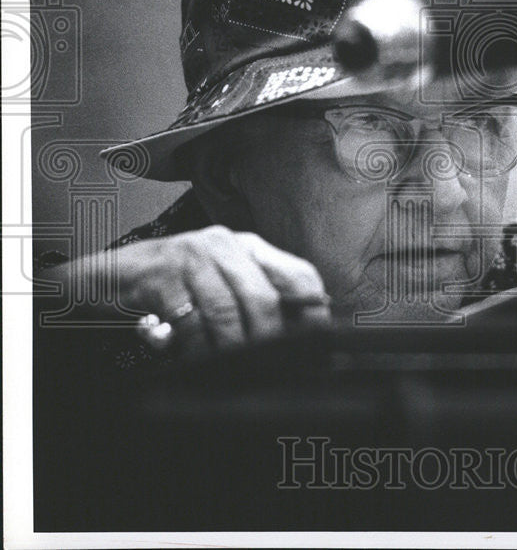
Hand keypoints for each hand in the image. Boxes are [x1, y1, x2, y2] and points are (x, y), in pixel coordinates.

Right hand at [53, 225, 332, 359]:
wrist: (105, 280)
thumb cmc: (171, 287)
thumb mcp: (219, 284)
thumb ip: (254, 300)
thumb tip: (300, 332)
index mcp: (248, 248)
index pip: (298, 273)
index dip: (312, 310)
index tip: (317, 341)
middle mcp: (224, 245)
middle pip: (263, 297)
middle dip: (267, 338)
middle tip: (268, 366)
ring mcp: (191, 257)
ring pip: (227, 312)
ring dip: (229, 347)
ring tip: (229, 366)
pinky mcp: (161, 276)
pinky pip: (189, 322)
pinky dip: (194, 347)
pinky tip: (192, 354)